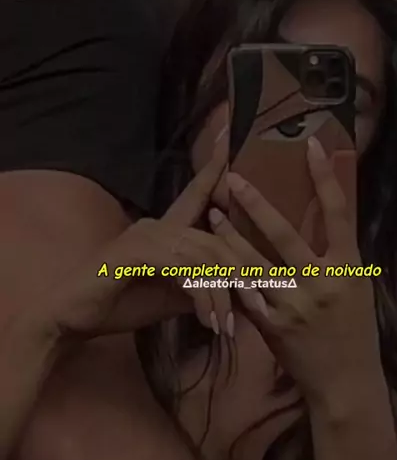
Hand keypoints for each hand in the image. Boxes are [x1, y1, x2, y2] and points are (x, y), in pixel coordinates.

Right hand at [24, 141, 235, 339]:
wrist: (75, 319)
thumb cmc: (120, 305)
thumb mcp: (172, 298)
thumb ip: (202, 289)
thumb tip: (237, 293)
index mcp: (166, 231)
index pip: (196, 195)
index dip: (214, 169)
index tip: (228, 133)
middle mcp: (158, 225)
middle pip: (216, 240)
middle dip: (241, 277)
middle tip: (258, 308)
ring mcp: (145, 234)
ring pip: (204, 256)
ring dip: (221, 295)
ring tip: (227, 326)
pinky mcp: (135, 251)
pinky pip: (183, 268)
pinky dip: (201, 295)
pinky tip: (206, 319)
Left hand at [209, 137, 381, 402]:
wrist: (345, 383)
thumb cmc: (355, 333)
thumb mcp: (356, 289)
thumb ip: (335, 257)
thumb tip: (319, 219)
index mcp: (348, 268)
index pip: (338, 213)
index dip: (325, 177)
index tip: (311, 145)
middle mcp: (321, 283)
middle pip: (283, 235)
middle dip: (255, 205)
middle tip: (233, 179)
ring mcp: (293, 305)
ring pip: (253, 264)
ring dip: (229, 238)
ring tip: (211, 215)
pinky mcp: (271, 326)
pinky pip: (244, 295)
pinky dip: (228, 277)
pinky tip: (210, 261)